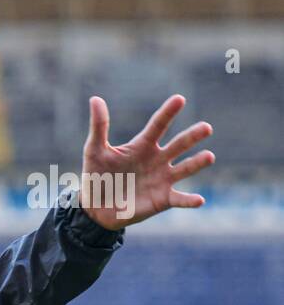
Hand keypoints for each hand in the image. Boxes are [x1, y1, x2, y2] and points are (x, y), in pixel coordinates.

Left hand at [80, 94, 214, 229]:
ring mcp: (163, 179)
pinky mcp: (163, 199)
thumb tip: (95, 98)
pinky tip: (199, 200)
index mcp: (143, 145)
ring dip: (197, 163)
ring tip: (209, 156)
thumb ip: (99, 126)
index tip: (179, 99)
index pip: (158, 125)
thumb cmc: (97, 175)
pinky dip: (190, 200)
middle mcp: (158, 159)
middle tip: (206, 127)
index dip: (168, 112)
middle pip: (179, 144)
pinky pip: (180, 199)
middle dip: (193, 136)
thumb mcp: (94, 150)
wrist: (96, 206)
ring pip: (186, 169)